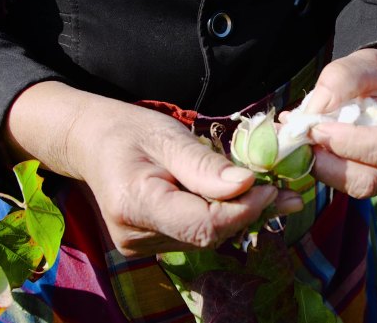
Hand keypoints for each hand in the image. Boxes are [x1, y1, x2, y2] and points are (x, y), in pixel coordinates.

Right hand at [4, 82, 301, 256]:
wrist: (90, 144)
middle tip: (286, 190)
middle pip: (207, 235)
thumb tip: (248, 185)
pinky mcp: (149, 244)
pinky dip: (221, 218)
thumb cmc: (128, 131)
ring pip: (205, 239)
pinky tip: (239, 199)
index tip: (272, 187)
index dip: (243, 210)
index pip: (202, 224)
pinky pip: (195, 236)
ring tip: (270, 191)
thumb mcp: (167, 136)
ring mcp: (140, 245)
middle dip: (248, 213)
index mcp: (136, 204)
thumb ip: (205, 166)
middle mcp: (135, 235)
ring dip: (239, 216)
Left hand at [297, 45, 376, 197]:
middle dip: (331, 164)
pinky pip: (350, 184)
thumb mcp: (365, 62)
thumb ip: (339, 81)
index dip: (347, 143)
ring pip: (358, 188)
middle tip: (304, 141)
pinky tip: (311, 146)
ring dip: (324, 168)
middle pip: (372, 180)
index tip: (316, 128)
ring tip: (303, 142)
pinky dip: (325, 168)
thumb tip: (312, 114)